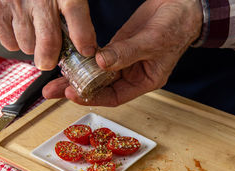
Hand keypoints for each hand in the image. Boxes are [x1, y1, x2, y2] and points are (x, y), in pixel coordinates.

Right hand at [0, 0, 95, 69]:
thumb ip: (77, 16)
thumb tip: (86, 47)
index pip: (75, 12)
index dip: (82, 36)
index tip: (87, 51)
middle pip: (48, 40)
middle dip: (52, 58)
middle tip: (53, 59)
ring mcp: (17, 3)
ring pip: (28, 46)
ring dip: (34, 47)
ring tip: (36, 35)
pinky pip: (9, 43)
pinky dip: (17, 43)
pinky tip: (22, 31)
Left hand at [42, 0, 202, 105]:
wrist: (182, 6)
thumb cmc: (177, 27)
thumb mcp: (153, 42)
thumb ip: (127, 53)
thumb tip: (101, 63)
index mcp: (144, 81)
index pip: (115, 96)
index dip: (93, 97)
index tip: (73, 93)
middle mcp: (132, 74)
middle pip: (102, 87)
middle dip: (77, 89)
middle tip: (52, 91)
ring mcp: (124, 60)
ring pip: (97, 72)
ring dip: (76, 74)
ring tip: (54, 78)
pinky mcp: (118, 46)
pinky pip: (98, 55)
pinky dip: (84, 57)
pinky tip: (69, 58)